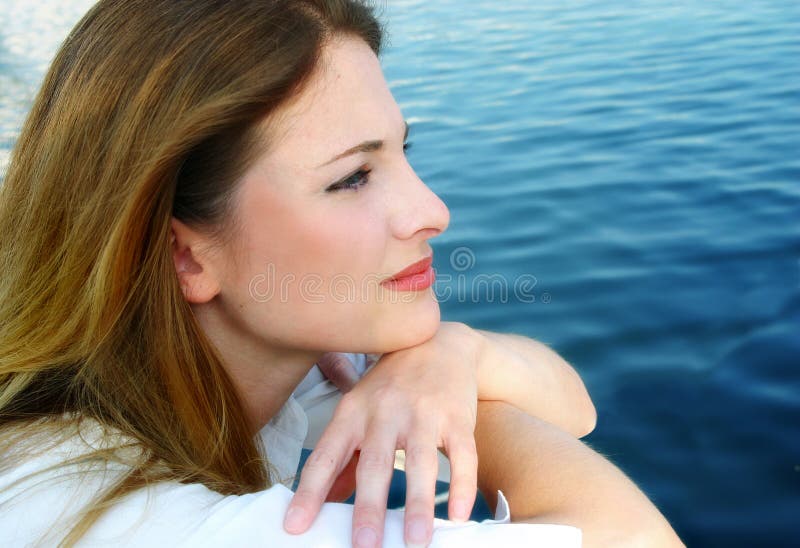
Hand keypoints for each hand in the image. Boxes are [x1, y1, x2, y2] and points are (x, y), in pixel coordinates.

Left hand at [283, 321, 483, 547]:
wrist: (441, 343)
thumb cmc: (393, 384)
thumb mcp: (361, 411)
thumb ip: (344, 458)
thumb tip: (325, 501)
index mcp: (353, 412)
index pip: (326, 455)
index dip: (310, 491)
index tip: (296, 526)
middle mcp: (386, 411)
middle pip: (375, 462)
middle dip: (369, 506)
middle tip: (364, 546)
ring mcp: (424, 412)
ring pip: (421, 461)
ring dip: (417, 503)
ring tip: (415, 541)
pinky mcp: (458, 416)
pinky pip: (463, 454)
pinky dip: (461, 485)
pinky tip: (458, 515)